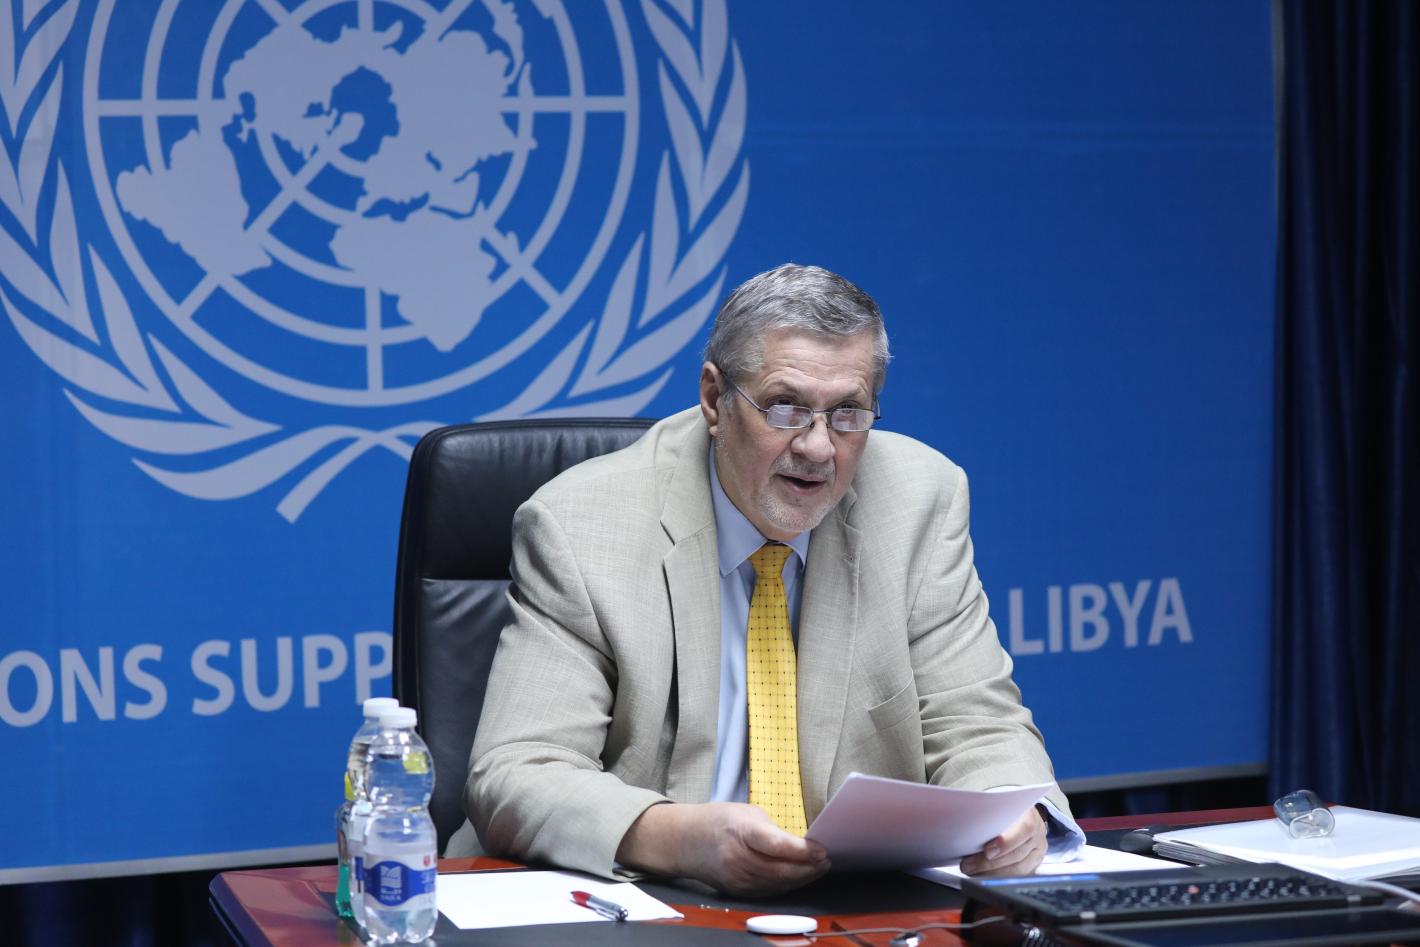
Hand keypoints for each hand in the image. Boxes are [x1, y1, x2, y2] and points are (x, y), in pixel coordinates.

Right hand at [616, 802, 830, 894]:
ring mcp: (736, 879)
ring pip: (777, 884)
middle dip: (808, 868)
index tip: (821, 849)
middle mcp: (737, 858)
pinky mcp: (737, 891)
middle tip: (826, 861)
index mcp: (740, 831)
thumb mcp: (747, 813)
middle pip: (780, 870)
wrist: (685, 840)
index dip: (802, 851)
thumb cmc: (719, 821)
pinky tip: (799, 877)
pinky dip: (787, 885)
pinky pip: (769, 891)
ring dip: (802, 878)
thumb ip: (773, 831)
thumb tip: (802, 847)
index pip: (776, 845)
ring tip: (818, 869)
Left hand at [960, 805, 1047, 876]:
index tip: (987, 851)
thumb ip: (989, 813)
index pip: (1024, 829)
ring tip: (973, 872)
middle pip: (1017, 854)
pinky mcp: (1035, 862)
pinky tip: (985, 875)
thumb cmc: (1007, 809)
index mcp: (1030, 815)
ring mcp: (1038, 850)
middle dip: (989, 864)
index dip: (1006, 843)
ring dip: (992, 874)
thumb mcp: (999, 804)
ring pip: (1018, 869)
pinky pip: (1018, 875)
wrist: (1023, 813)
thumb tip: (968, 820)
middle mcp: (1038, 834)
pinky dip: (1000, 877)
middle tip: (968, 865)